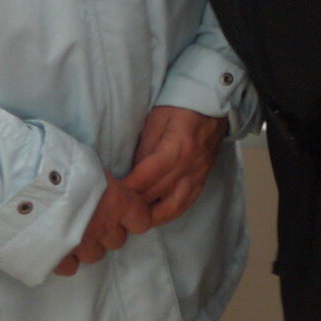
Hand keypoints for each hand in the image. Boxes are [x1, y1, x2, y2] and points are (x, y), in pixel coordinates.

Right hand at [52, 174, 153, 276]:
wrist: (26, 186)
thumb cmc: (61, 167)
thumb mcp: (90, 166)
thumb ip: (101, 183)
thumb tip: (103, 186)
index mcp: (119, 202)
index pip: (141, 221)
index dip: (132, 218)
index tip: (121, 213)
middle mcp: (105, 227)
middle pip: (117, 241)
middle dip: (106, 233)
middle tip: (90, 220)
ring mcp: (83, 246)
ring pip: (94, 255)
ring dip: (86, 247)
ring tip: (70, 232)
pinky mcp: (59, 260)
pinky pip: (70, 267)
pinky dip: (64, 259)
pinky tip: (54, 246)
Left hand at [123, 105, 226, 227]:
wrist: (213, 100)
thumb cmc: (180, 104)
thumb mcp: (156, 121)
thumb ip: (145, 149)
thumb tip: (133, 175)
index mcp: (176, 150)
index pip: (145, 180)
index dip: (125, 192)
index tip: (107, 199)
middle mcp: (189, 167)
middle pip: (156, 196)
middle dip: (133, 207)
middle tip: (113, 213)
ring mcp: (199, 174)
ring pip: (174, 207)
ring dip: (152, 217)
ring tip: (134, 220)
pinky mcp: (204, 176)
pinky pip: (188, 202)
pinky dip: (171, 212)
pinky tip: (157, 214)